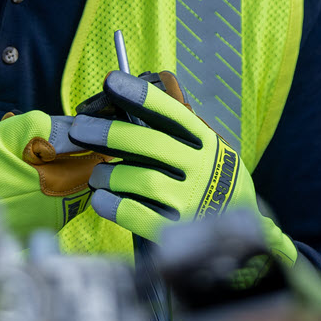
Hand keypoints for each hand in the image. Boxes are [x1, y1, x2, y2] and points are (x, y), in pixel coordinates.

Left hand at [69, 70, 296, 262]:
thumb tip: (127, 111)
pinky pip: (137, 215)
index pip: (171, 113)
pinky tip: (101, 200)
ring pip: (138, 179)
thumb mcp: (208, 155)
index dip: (139, 95)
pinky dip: (113, 206)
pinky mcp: (178, 230)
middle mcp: (202, 168)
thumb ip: (177, 138)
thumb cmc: (212, 187)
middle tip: (80, 129)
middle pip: (148, 143)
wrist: (241, 238)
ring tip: (98, 176)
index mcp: (207, 143)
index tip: (111, 82)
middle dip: (108, 133)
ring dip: (109, 174)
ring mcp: (191, 200)